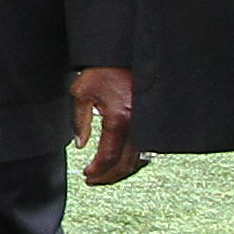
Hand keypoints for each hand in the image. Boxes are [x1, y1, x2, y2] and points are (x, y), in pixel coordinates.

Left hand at [70, 65, 146, 187]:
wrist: (128, 53)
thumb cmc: (105, 69)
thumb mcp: (82, 91)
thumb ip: (78, 120)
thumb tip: (80, 144)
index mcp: (120, 119)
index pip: (108, 157)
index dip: (97, 171)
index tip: (87, 175)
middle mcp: (138, 125)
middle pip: (125, 164)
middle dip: (108, 177)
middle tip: (94, 180)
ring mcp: (149, 124)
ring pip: (139, 160)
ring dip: (122, 171)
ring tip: (106, 174)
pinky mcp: (154, 121)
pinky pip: (149, 148)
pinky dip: (135, 160)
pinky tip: (123, 161)